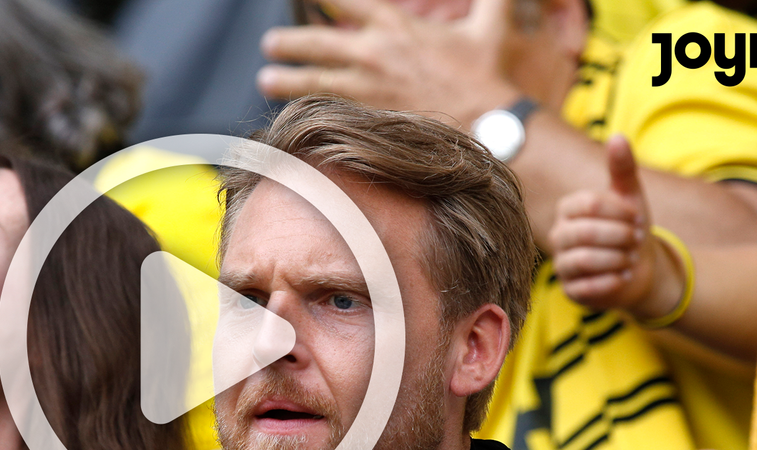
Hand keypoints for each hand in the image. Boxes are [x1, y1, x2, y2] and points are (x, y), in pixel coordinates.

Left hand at [257, 0, 519, 123]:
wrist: (489, 129)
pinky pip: (328, 113)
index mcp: (396, 26)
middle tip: (269, 45)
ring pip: (313, 82)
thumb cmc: (488, 76)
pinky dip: (307, 112)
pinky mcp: (367, 121)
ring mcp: (367, 91)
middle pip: (316, 43)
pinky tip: (291, 115)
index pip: (343, 1)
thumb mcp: (491, 24)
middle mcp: (373, 55)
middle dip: (290, 43)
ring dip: (286, 80)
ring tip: (265, 80)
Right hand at [551, 136, 683, 320]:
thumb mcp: (631, 198)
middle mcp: (559, 235)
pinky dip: (612, 281)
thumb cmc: (631, 229)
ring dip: (618, 259)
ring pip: (584, 260)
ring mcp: (562, 264)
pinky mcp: (570, 291)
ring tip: (630, 259)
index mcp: (569, 209)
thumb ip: (622, 169)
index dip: (619, 211)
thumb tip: (618, 136)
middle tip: (636, 240)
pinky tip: (623, 277)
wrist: (639, 269)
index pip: (588, 203)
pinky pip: (586, 287)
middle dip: (621, 236)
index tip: (637, 218)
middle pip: (586, 232)